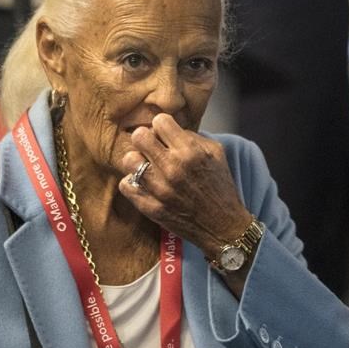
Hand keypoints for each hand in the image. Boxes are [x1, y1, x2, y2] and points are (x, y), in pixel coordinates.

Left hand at [119, 113, 252, 258]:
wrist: (223, 227)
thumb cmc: (220, 188)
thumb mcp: (217, 154)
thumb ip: (193, 137)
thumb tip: (171, 130)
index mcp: (190, 151)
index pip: (159, 121)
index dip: (162, 127)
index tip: (165, 135)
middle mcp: (173, 167)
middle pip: (139, 136)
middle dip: (145, 139)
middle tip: (152, 148)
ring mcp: (160, 189)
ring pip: (128, 160)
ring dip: (137, 162)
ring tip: (147, 167)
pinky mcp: (150, 207)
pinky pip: (126, 185)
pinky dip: (132, 183)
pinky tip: (144, 184)